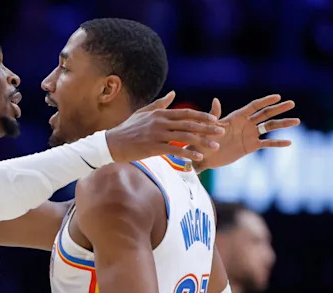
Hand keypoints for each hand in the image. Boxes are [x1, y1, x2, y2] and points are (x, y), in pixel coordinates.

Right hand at [105, 91, 224, 163]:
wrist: (111, 144)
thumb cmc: (126, 129)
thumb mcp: (143, 112)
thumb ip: (160, 103)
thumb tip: (173, 93)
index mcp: (160, 113)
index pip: (186, 113)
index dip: (202, 116)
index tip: (215, 120)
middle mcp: (160, 122)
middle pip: (190, 124)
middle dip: (208, 128)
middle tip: (222, 132)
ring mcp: (157, 135)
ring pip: (185, 137)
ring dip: (202, 142)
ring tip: (215, 146)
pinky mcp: (153, 147)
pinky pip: (175, 150)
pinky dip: (188, 154)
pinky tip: (198, 158)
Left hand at [193, 95, 298, 170]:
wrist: (203, 157)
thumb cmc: (202, 140)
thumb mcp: (208, 127)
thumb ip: (214, 115)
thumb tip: (216, 100)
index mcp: (236, 117)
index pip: (254, 106)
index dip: (265, 101)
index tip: (277, 96)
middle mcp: (246, 124)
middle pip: (265, 114)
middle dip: (278, 108)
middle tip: (292, 103)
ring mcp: (250, 135)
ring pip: (269, 127)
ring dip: (283, 124)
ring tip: (297, 121)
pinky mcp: (250, 146)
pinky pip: (266, 144)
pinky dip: (277, 143)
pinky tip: (289, 142)